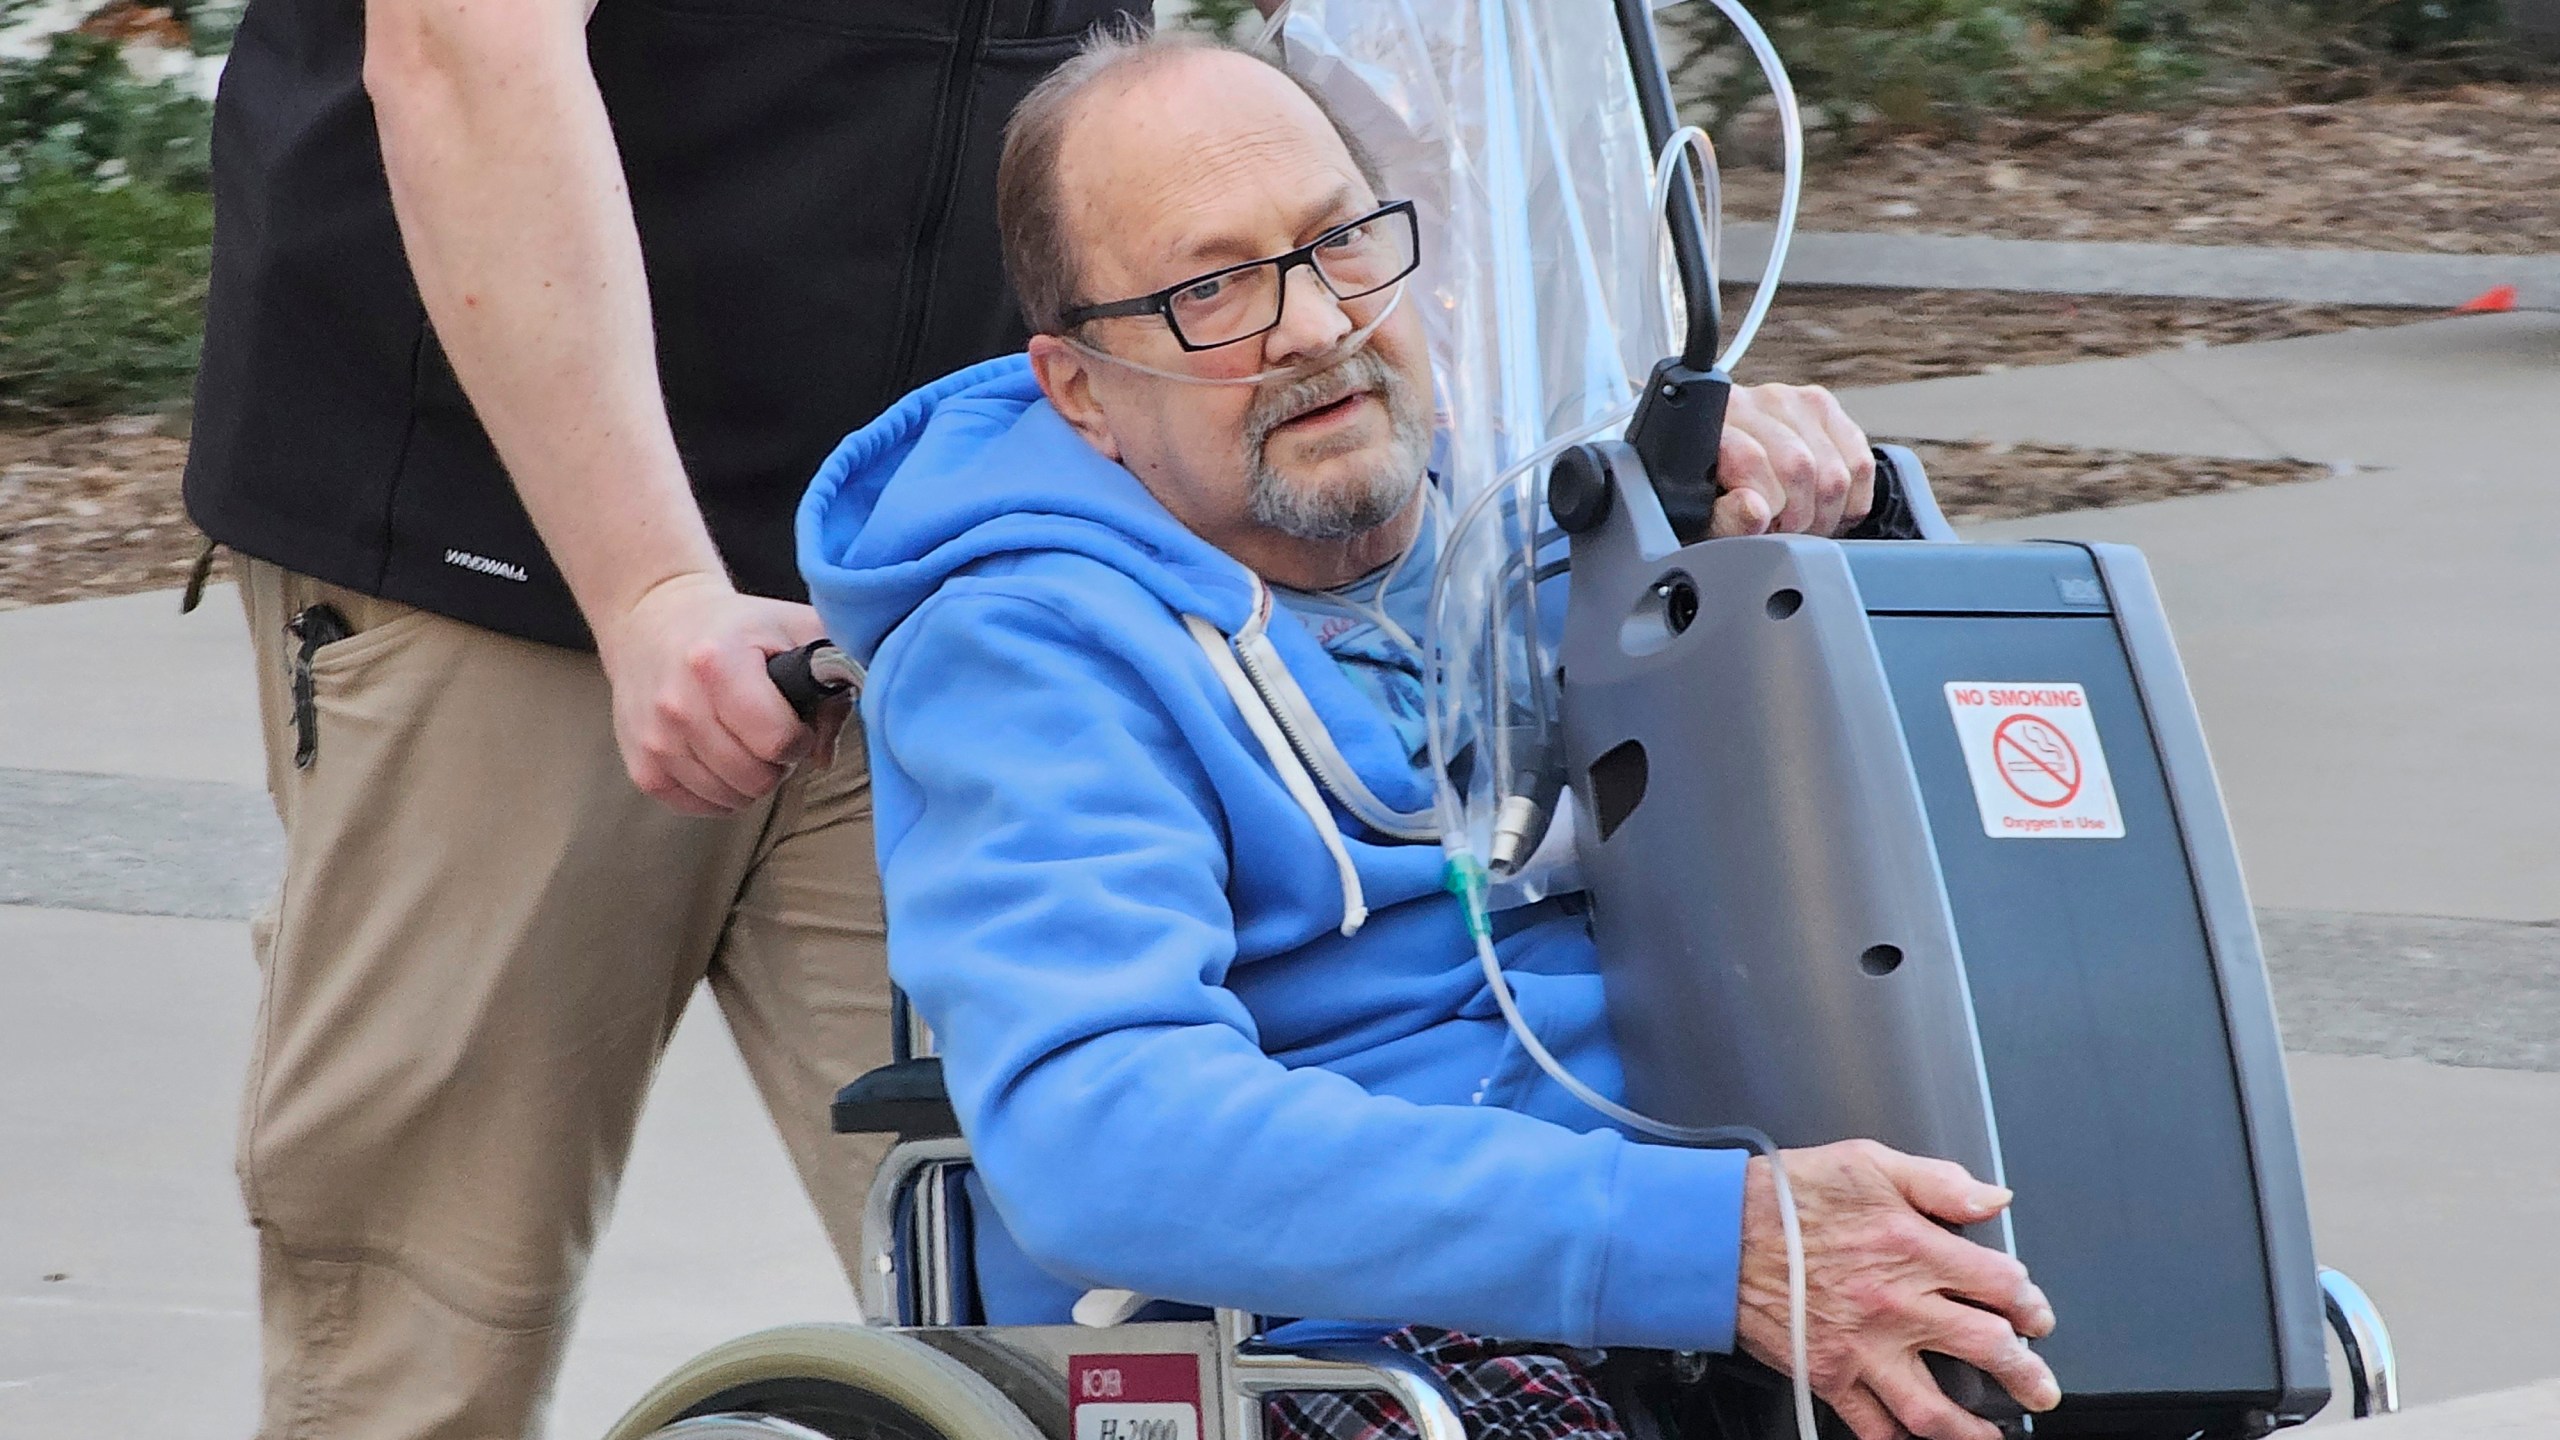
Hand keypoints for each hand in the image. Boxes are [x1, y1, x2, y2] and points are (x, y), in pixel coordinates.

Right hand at [595, 570, 828, 814]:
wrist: (654, 619)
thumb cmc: (734, 628)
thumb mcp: (795, 629)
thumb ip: (832, 683)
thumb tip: (823, 756)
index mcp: (718, 664)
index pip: (778, 740)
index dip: (799, 737)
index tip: (793, 720)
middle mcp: (678, 704)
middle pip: (756, 778)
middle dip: (776, 762)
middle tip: (768, 731)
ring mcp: (655, 739)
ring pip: (730, 799)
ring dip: (748, 779)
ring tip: (742, 739)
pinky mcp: (641, 767)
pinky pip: (699, 807)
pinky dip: (718, 792)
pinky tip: (718, 756)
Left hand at [1713, 383, 1876, 538]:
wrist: (1721, 468)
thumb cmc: (1710, 494)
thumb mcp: (1702, 516)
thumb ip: (1725, 517)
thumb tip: (1756, 511)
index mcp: (1718, 420)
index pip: (1752, 461)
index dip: (1765, 509)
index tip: (1763, 530)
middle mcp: (1758, 401)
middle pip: (1800, 466)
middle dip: (1797, 517)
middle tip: (1783, 532)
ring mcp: (1797, 400)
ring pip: (1836, 471)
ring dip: (1824, 514)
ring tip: (1800, 522)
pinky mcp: (1826, 409)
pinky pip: (1861, 465)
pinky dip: (1850, 502)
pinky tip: (1824, 509)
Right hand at [1737, 1140, 2059, 1439]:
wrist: (1716, 1234)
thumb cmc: (1786, 1198)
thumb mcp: (1867, 1162)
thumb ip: (1940, 1181)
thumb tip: (1994, 1198)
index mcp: (1912, 1248)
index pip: (1999, 1284)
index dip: (2030, 1302)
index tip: (2034, 1313)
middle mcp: (1896, 1305)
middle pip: (1986, 1349)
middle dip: (2026, 1373)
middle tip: (2038, 1384)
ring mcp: (1863, 1349)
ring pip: (1934, 1407)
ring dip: (1974, 1429)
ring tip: (1994, 1434)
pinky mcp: (1828, 1374)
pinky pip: (1871, 1425)